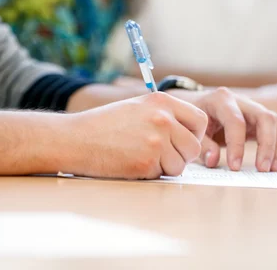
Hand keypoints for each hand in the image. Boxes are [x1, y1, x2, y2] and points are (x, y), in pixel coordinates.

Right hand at [66, 92, 207, 178]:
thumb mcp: (138, 106)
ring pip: (181, 165)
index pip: (200, 120)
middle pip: (194, 146)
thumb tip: (190, 132)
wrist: (76, 138)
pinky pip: (163, 175)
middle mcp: (163, 119)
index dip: (194, 134)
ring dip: (166, 167)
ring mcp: (156, 141)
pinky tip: (132, 162)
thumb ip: (165, 114)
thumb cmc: (104, 124)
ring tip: (143, 157)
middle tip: (161, 155)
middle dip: (181, 155)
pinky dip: (151, 174)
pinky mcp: (147, 163)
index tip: (182, 140)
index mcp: (162, 101)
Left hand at [169, 88, 276, 171]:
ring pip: (276, 122)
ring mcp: (254, 108)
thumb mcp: (194, 129)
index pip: (236, 122)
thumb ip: (203, 145)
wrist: (200, 105)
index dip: (237, 145)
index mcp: (221, 99)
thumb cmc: (196, 119)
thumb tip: (214, 160)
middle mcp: (242, 100)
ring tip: (275, 170)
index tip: (235, 167)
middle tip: (263, 169)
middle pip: (265, 118)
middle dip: (267, 145)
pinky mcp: (262, 118)